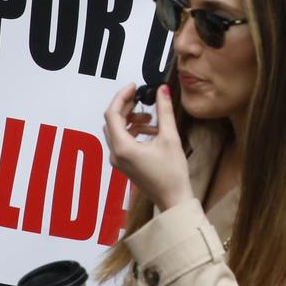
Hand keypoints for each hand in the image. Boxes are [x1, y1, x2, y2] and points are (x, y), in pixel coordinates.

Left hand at [102, 83, 192, 211]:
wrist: (173, 199)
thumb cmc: (172, 173)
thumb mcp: (170, 137)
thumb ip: (164, 111)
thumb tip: (162, 90)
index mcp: (123, 147)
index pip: (112, 114)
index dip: (122, 96)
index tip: (134, 86)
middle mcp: (115, 154)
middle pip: (112, 121)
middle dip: (127, 107)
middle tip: (142, 97)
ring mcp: (118, 160)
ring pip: (116, 130)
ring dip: (131, 119)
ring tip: (151, 118)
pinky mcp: (124, 164)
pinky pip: (122, 140)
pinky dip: (133, 130)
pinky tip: (151, 131)